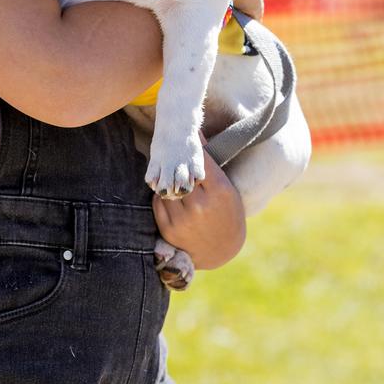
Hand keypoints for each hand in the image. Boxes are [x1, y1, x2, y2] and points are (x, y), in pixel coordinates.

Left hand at [151, 150, 245, 269]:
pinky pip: (157, 201)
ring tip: (172, 178)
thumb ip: (208, 165)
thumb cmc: (226, 213)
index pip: (198, 159)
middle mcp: (200, 206)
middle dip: (176, 165)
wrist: (221, 250)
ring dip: (167, 181)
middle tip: (173, 157)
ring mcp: (183, 219)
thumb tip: (194, 133)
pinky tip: (170, 196)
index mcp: (219, 192)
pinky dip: (162, 196)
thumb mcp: (225, 188)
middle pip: (179, 172)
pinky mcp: (169, 229)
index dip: (190, 149)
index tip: (184, 141)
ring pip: (166, 186)